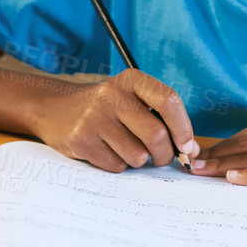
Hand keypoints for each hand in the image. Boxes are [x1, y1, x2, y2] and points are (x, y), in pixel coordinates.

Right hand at [32, 70, 199, 172]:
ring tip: (125, 148)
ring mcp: (94, 117)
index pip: (168, 100)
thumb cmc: (105, 108)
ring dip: (138, 161)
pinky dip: (118, 165)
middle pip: (156, 135)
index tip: (188, 147)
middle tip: (160, 157)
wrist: (55, 108)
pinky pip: (116, 166)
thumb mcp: (131, 100)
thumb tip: (192, 150)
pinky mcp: (80, 139)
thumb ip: (161, 119)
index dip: (184, 128)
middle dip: (164, 154)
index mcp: (131, 80)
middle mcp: (112, 95)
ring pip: (137, 156)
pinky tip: (106, 151)